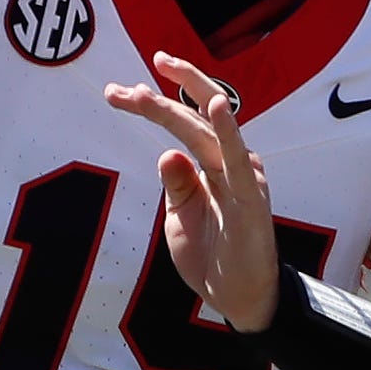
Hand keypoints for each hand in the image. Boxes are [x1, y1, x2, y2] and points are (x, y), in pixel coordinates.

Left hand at [104, 53, 281, 331]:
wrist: (237, 297)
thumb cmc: (211, 253)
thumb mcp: (181, 213)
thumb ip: (176, 182)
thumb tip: (166, 152)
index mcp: (212, 163)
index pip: (182, 122)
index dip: (154, 103)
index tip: (119, 90)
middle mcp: (230, 161)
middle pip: (192, 118)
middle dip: (156, 99)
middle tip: (120, 88)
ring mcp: (243, 177)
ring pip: (209, 130)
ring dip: (183, 103)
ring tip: (163, 72)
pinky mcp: (250, 198)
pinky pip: (239, 161)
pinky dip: (227, 132)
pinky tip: (215, 109)